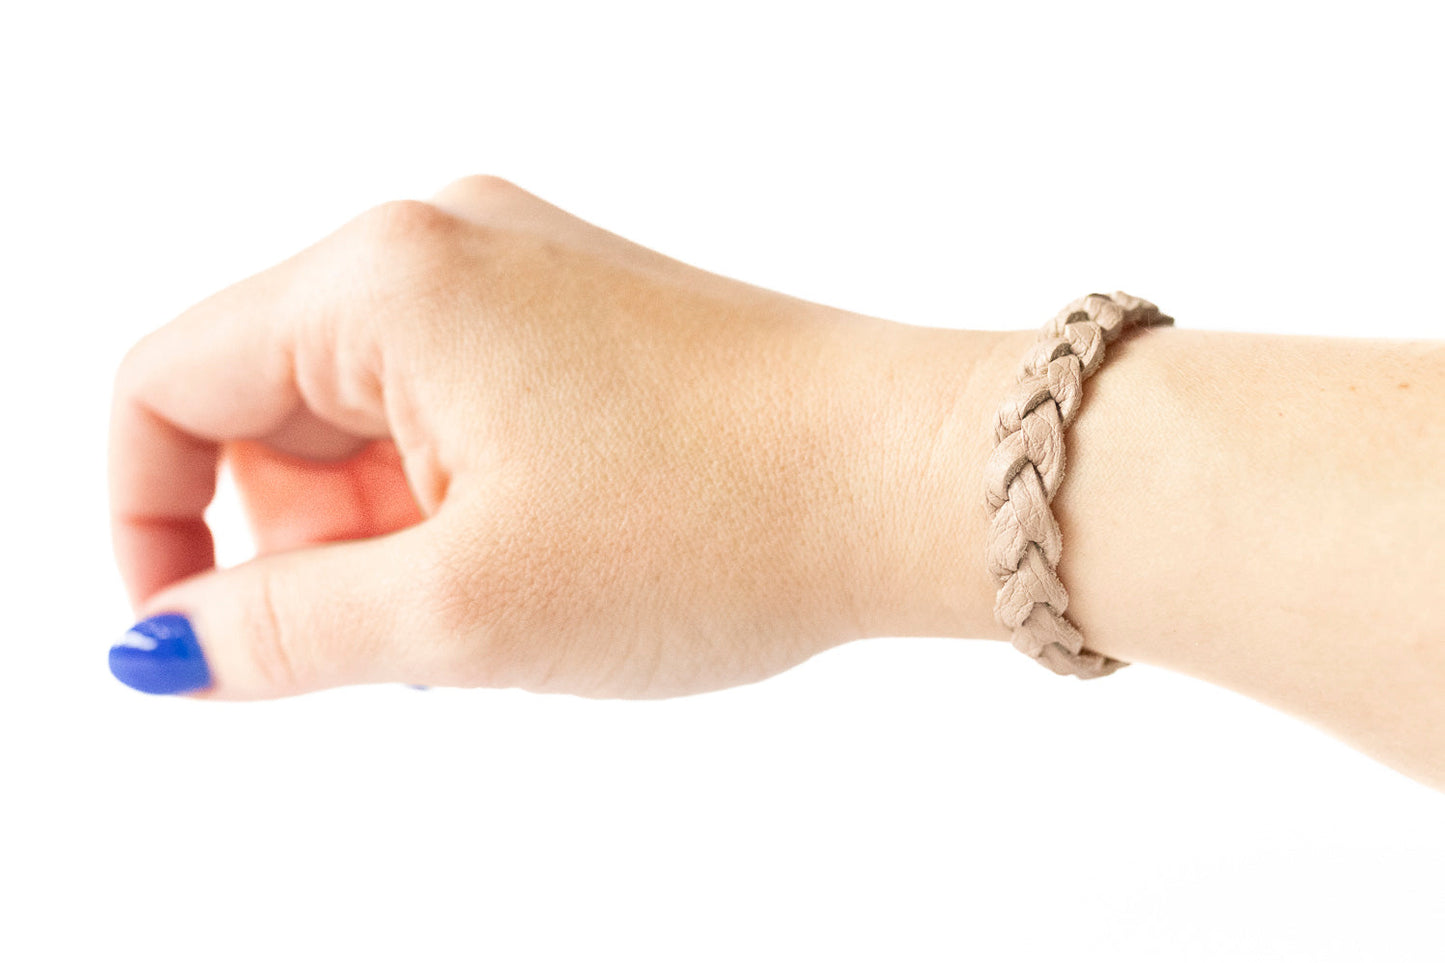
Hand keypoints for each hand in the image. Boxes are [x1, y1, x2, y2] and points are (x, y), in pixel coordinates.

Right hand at [109, 176, 997, 698]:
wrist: (912, 477)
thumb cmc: (721, 519)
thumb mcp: (466, 610)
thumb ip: (282, 632)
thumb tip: (166, 647)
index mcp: (386, 280)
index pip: (166, 386)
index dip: (147, 525)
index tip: (192, 640)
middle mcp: (446, 245)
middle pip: (271, 406)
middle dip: (303, 541)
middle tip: (405, 637)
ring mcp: (526, 274)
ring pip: (371, 420)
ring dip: (392, 532)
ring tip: (501, 603)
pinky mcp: (586, 316)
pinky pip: (459, 412)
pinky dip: (461, 501)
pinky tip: (544, 562)